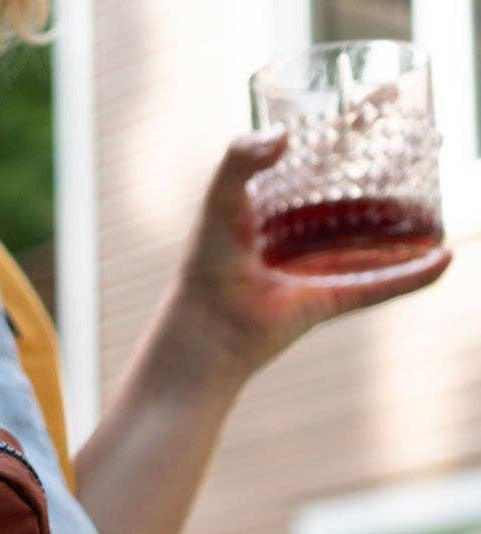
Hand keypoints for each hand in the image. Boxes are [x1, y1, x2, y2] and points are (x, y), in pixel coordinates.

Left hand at [176, 126, 452, 373]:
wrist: (207, 322)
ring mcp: (321, 268)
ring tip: (444, 201)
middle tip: (429, 138)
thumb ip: (240, 158)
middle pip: (358, 194)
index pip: (324, 158)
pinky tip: (442, 259)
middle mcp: (304, 235)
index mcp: (279, 206)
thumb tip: (286, 134)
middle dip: (392, 169)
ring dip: (411, 224)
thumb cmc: (208, 262)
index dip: (353, 127)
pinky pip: (379, 285)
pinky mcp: (332, 299)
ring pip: (377, 241)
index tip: (382, 94)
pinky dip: (411, 276)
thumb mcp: (219, 199)